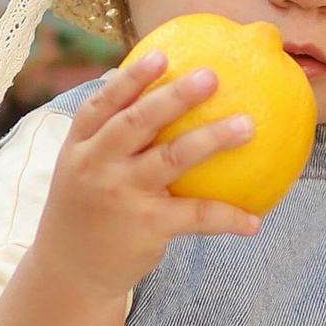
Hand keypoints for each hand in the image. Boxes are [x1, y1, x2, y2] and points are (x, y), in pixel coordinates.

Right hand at [28, 45, 262, 308]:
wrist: (70, 270)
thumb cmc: (88, 207)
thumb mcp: (83, 168)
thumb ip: (110, 135)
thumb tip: (157, 91)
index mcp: (80, 146)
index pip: (102, 104)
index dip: (131, 78)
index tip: (161, 55)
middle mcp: (96, 166)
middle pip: (136, 122)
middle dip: (174, 96)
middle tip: (211, 75)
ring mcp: (121, 196)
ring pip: (171, 159)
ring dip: (211, 138)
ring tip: (247, 125)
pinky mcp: (146, 227)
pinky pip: (194, 215)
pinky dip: (227, 217)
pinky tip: (254, 220)